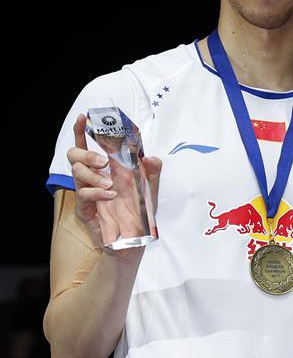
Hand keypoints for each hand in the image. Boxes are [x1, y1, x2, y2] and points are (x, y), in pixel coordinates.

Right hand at [68, 114, 161, 249]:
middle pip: (74, 156)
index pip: (86, 146)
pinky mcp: (85, 210)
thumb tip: (150, 157)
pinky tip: (111, 195)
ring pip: (76, 173)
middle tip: (104, 162)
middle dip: (86, 154)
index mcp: (105, 170)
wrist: (136, 239)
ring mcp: (87, 193)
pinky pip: (84, 195)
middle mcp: (93, 178)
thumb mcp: (151, 189)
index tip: (82, 117)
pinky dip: (98, 192)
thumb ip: (153, 171)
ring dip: (94, 175)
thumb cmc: (140, 212)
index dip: (80, 131)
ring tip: (112, 185)